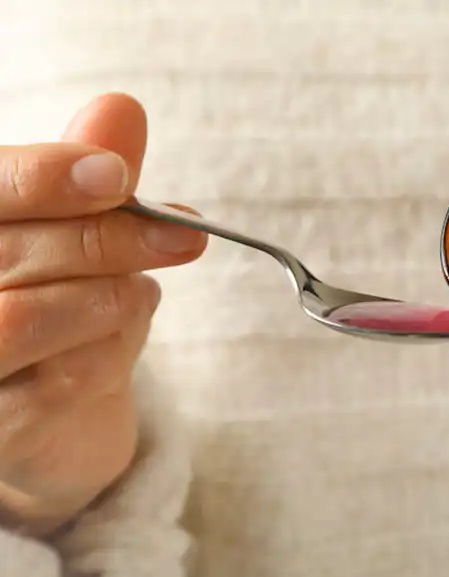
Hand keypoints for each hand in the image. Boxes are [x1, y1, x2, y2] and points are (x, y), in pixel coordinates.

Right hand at [0, 93, 206, 534]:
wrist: (54, 407)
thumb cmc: (61, 298)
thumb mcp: (81, 230)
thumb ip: (93, 174)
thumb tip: (120, 109)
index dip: (47, 177)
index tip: (118, 176)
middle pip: (11, 251)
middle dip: (111, 239)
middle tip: (185, 238)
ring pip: (26, 318)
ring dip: (109, 298)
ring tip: (143, 291)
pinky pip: (57, 383)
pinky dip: (113, 352)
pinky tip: (128, 329)